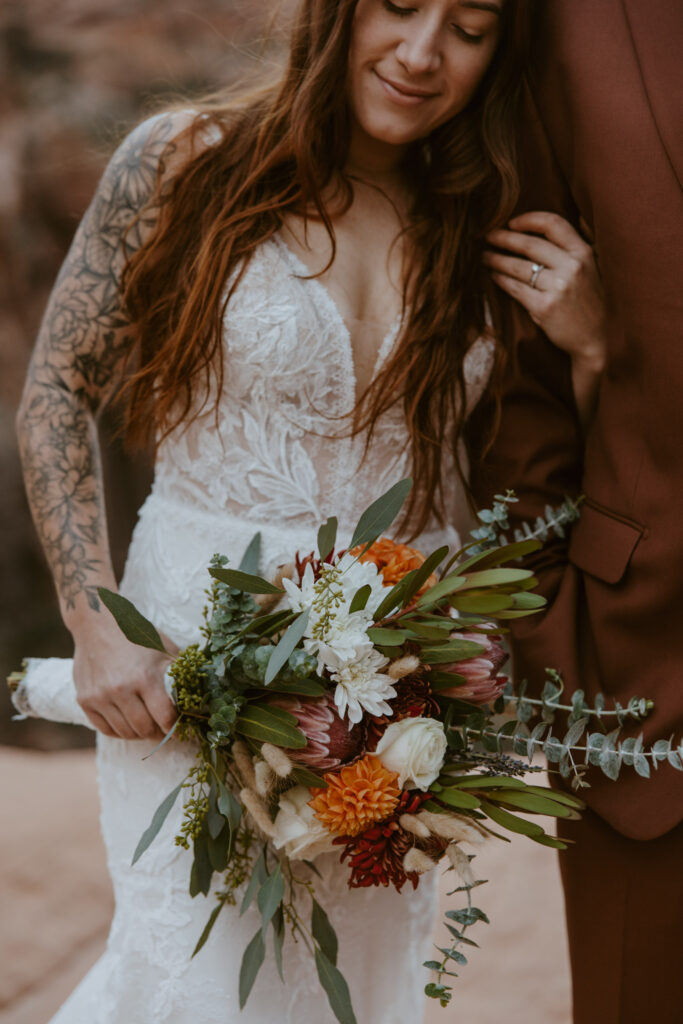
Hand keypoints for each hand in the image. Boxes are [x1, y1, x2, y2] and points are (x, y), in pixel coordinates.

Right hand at [72, 616, 177, 739]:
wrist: (97, 624)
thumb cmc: (136, 635)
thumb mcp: (164, 650)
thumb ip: (179, 673)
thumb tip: (198, 694)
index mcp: (144, 677)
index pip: (164, 717)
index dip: (176, 727)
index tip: (183, 730)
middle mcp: (120, 690)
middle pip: (145, 729)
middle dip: (159, 733)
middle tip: (165, 731)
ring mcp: (100, 697)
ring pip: (125, 733)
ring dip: (140, 734)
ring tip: (149, 727)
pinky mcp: (84, 700)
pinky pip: (105, 729)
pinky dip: (120, 731)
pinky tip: (129, 724)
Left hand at [483, 211, 606, 373]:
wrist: (599, 339)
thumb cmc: (591, 302)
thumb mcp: (593, 268)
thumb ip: (575, 248)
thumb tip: (553, 225)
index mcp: (584, 253)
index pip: (553, 224)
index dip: (529, 220)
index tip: (511, 222)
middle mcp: (572, 267)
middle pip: (529, 245)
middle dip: (504, 238)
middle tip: (488, 236)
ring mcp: (558, 288)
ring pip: (518, 267)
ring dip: (496, 259)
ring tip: (485, 257)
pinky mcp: (544, 308)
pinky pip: (515, 288)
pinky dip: (501, 280)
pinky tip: (493, 276)